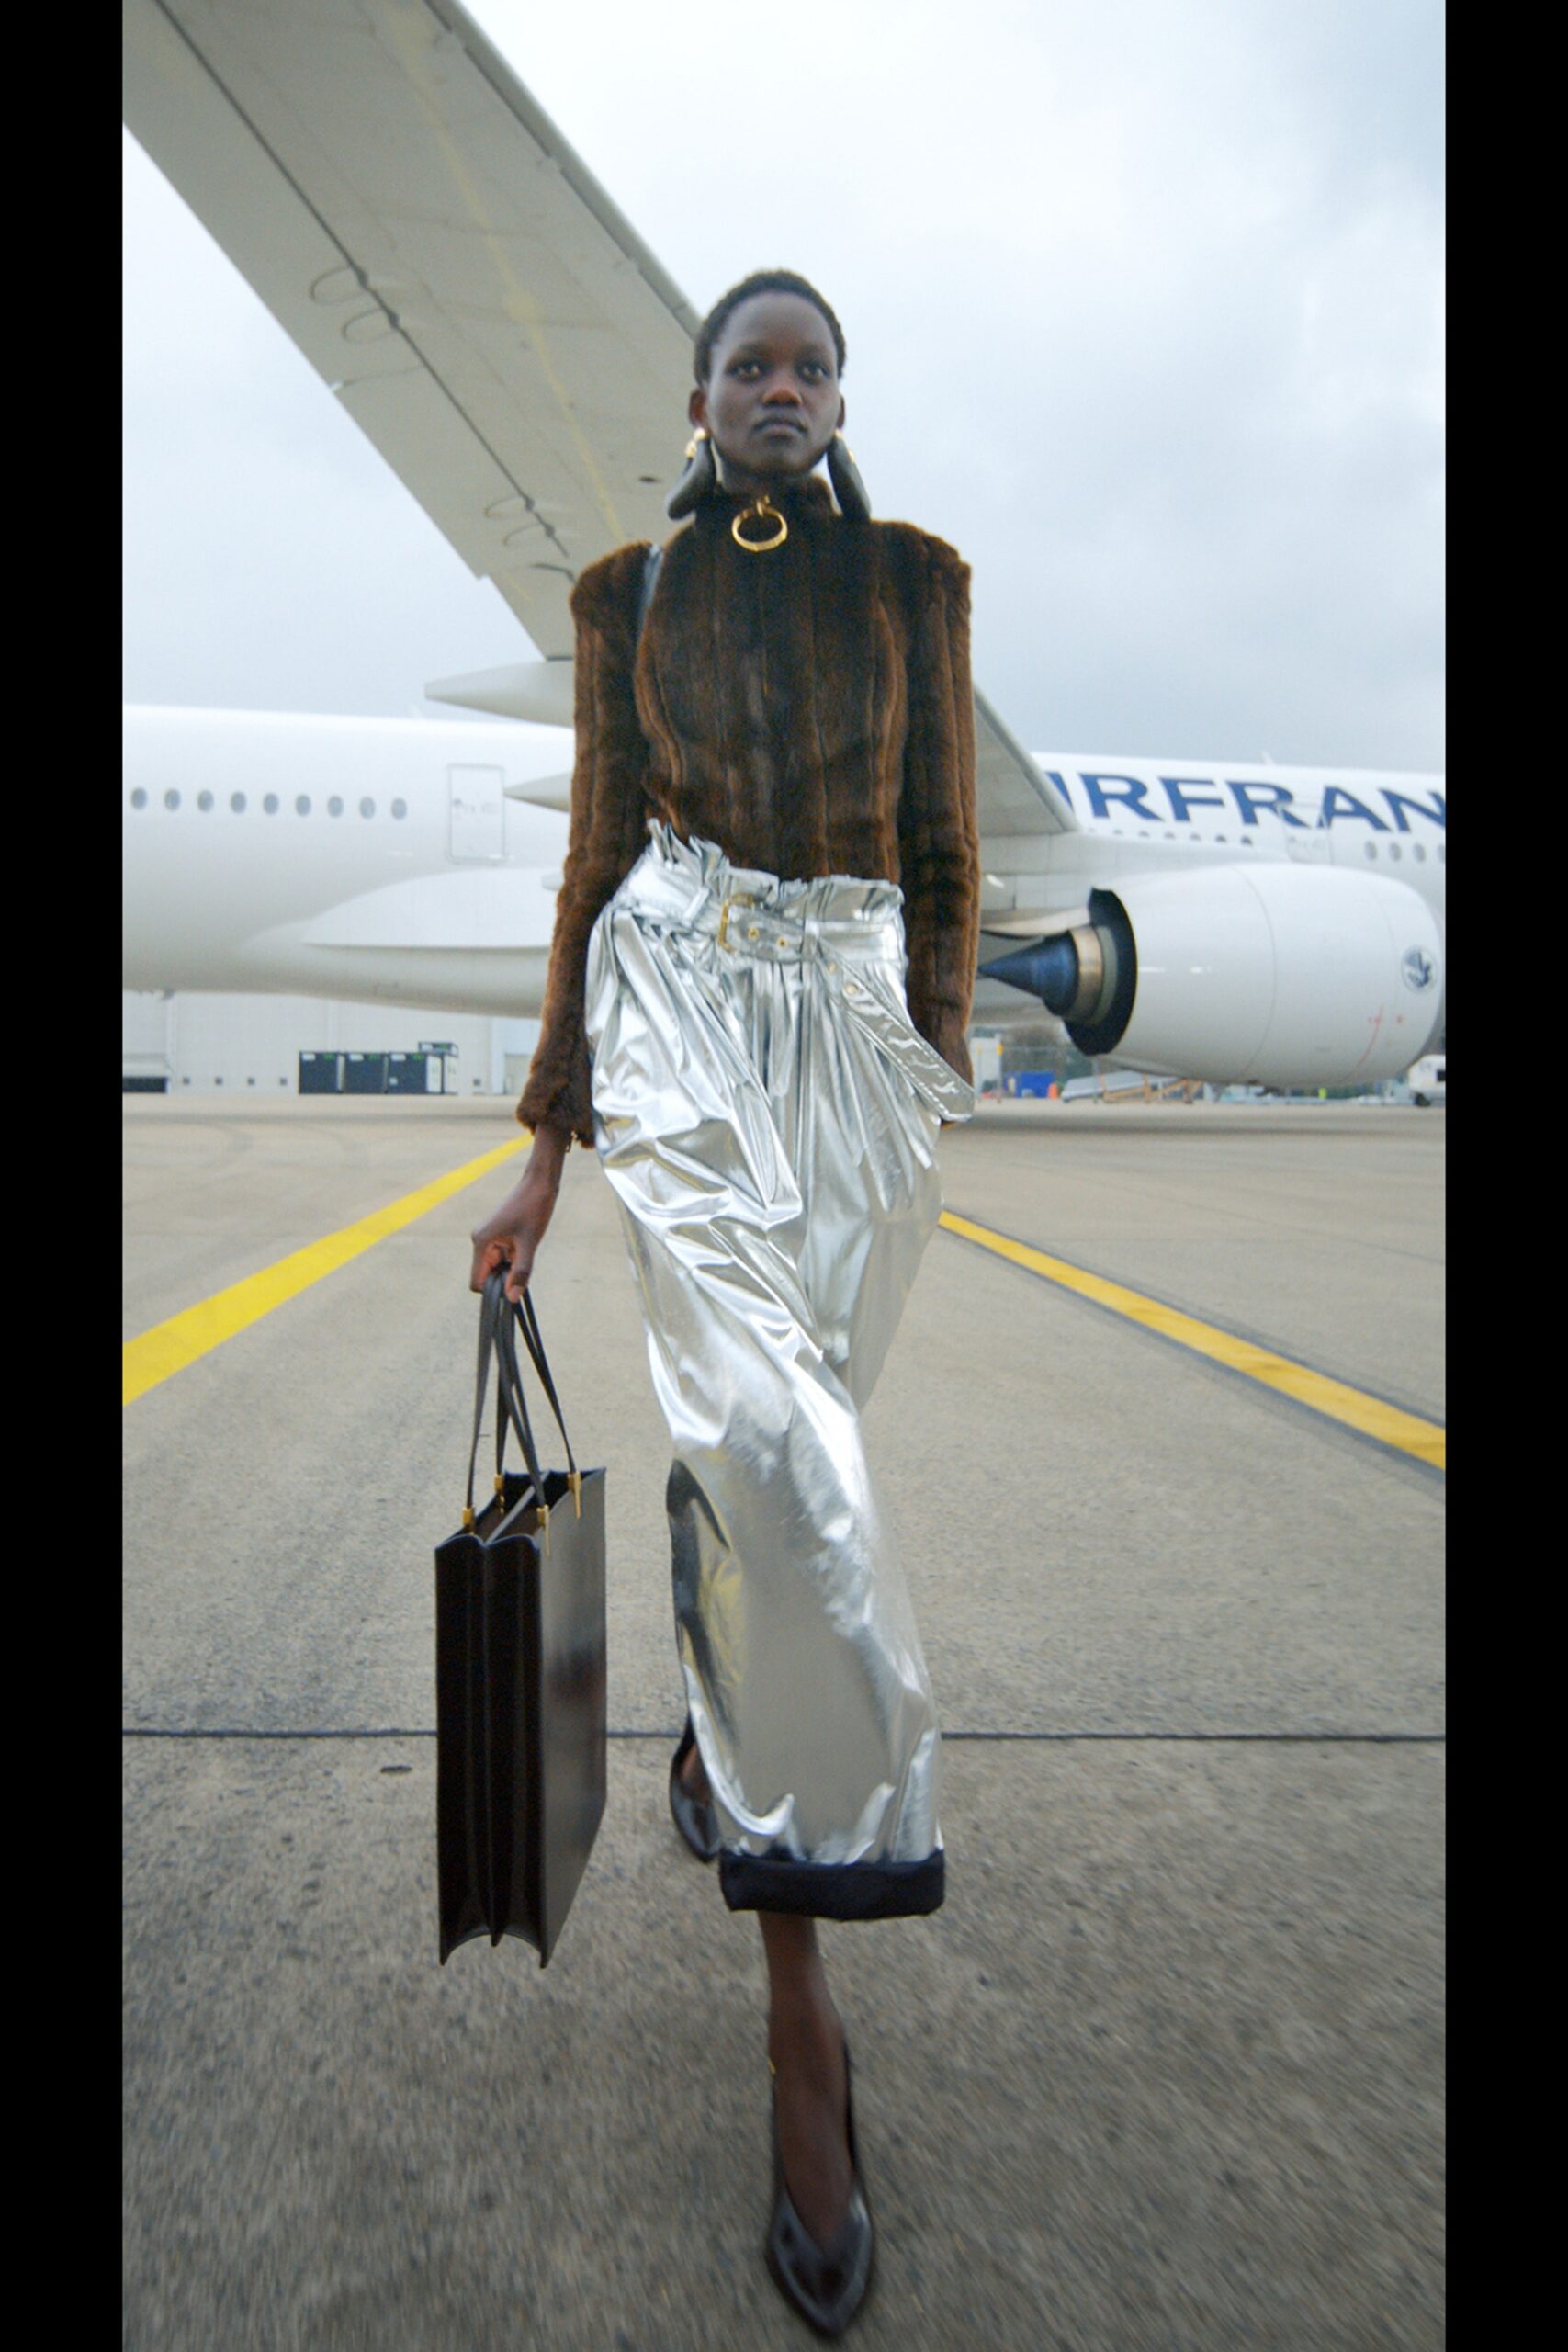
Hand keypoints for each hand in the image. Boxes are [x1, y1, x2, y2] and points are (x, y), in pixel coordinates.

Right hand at [469, 1129, 569, 1302]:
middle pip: (486, 1276)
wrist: (539, 1183)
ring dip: (511, 1267)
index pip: (476, 1282)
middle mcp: (480, 1241)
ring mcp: (488, 1238)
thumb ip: (521, 1273)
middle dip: (504, 1278)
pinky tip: (525, 1245)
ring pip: (496, 1267)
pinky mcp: (497, 1235)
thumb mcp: (529, 1244)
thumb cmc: (533, 1209)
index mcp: (481, 1243)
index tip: (513, 1284)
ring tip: (526, 1250)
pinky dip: (513, 1258)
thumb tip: (512, 1299)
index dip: (493, 1290)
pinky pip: (502, 1257)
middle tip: (524, 1264)